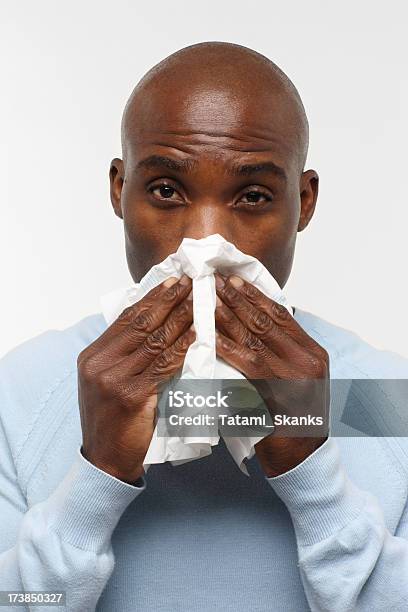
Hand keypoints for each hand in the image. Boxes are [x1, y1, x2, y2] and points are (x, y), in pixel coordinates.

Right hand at [77, 275, 194, 482]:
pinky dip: (181, 348)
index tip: (173, 281)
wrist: (105, 460)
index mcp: (93, 356)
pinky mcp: (131, 396)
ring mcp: (113, 379)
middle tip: (190, 283)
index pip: (126, 318)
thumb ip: (124, 354)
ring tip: (198, 302)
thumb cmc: (112, 421)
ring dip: (180, 319)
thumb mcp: (107, 381)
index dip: (152, 298)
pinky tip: (196, 334)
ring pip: (154, 341)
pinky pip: (162, 365)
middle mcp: (99, 363)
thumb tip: (154, 323)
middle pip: (140, 323)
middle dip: (168, 300)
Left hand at [214, 274, 329, 476]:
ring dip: (230, 317)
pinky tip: (212, 337)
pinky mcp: (279, 395)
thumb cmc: (294, 418)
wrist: (304, 457)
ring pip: (256, 338)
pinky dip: (229, 349)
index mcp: (312, 352)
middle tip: (216, 281)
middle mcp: (308, 360)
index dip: (255, 295)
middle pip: (267, 321)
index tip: (235, 279)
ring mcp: (296, 377)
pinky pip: (250, 366)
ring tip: (209, 300)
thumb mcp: (296, 379)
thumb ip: (280, 353)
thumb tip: (250, 324)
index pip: (281, 314)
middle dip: (239, 299)